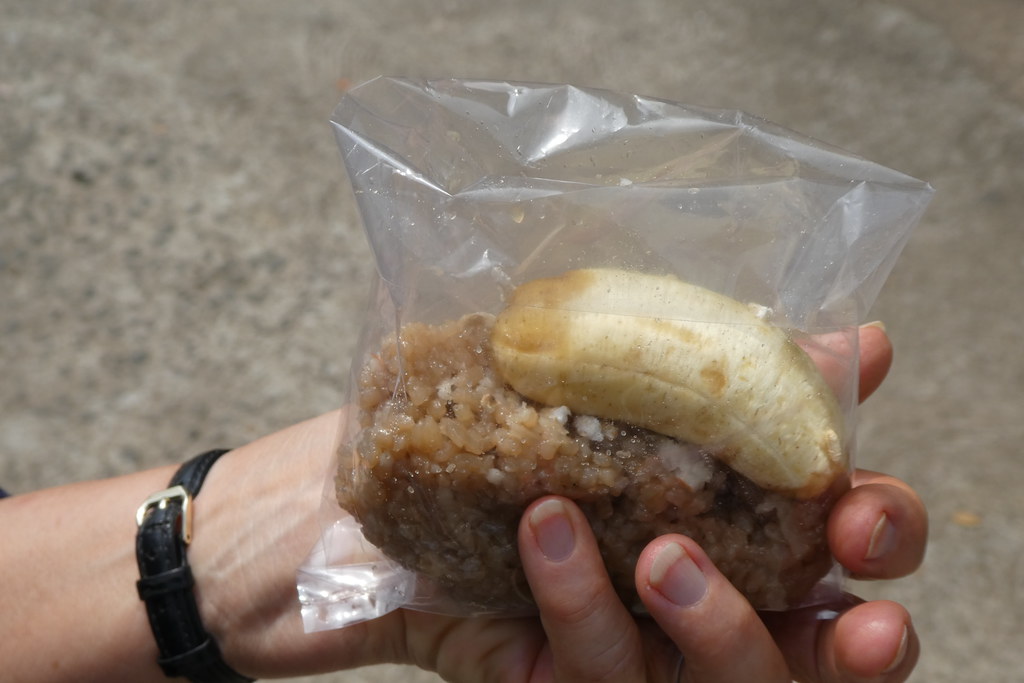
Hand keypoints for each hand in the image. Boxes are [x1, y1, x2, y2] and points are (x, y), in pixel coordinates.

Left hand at [397, 323, 926, 681]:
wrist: (302, 510)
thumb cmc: (456, 425)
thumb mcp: (587, 378)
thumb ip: (727, 372)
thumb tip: (856, 341)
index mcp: (708, 522)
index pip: (830, 555)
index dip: (876, 538)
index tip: (865, 504)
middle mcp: (671, 601)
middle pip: (802, 657)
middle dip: (844, 638)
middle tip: (844, 590)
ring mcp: (609, 651)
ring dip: (715, 626)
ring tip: (664, 550)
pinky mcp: (540, 681)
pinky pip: (589, 676)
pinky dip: (580, 607)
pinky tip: (549, 527)